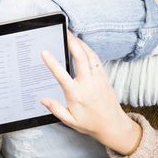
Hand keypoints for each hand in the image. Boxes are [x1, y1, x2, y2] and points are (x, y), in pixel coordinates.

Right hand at [41, 32, 141, 155]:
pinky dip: (87, 48)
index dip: (52, 63)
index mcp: (77, 94)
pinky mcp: (103, 76)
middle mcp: (88, 83)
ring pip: (89, 55)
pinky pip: (95, 58)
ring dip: (80, 42)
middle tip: (63, 32)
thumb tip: (43, 100)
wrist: (114, 125)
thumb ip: (56, 109)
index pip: (62, 76)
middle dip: (72, 42)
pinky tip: (81, 44)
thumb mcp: (70, 121)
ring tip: (70, 34)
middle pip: (80, 57)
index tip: (44, 52)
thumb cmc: (91, 123)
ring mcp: (98, 78)